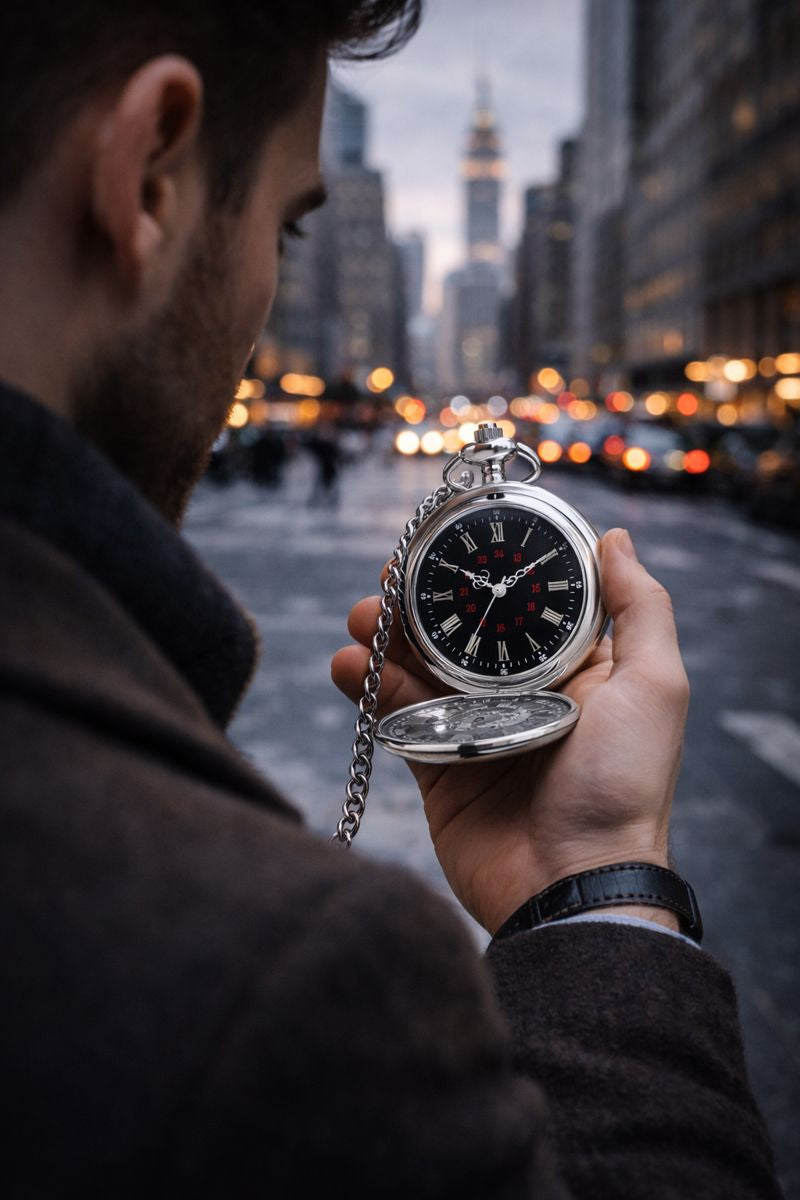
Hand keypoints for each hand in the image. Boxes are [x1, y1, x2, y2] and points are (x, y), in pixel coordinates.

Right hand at [331, 529, 688, 934]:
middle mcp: (522, 692)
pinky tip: (346, 666)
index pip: (522, 603)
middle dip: (421, 600)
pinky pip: (396, 717)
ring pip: (418, 667)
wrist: (573, 885)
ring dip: (384, 638)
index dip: (487, 571)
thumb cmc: (623, 786)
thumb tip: (616, 539)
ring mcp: (476, 728)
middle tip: (391, 578)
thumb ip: (639, 609)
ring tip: (362, 619)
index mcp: (572, 669)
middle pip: (460, 628)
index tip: (453, 541)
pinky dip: (367, 689)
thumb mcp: (653, 686)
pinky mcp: (438, 765)